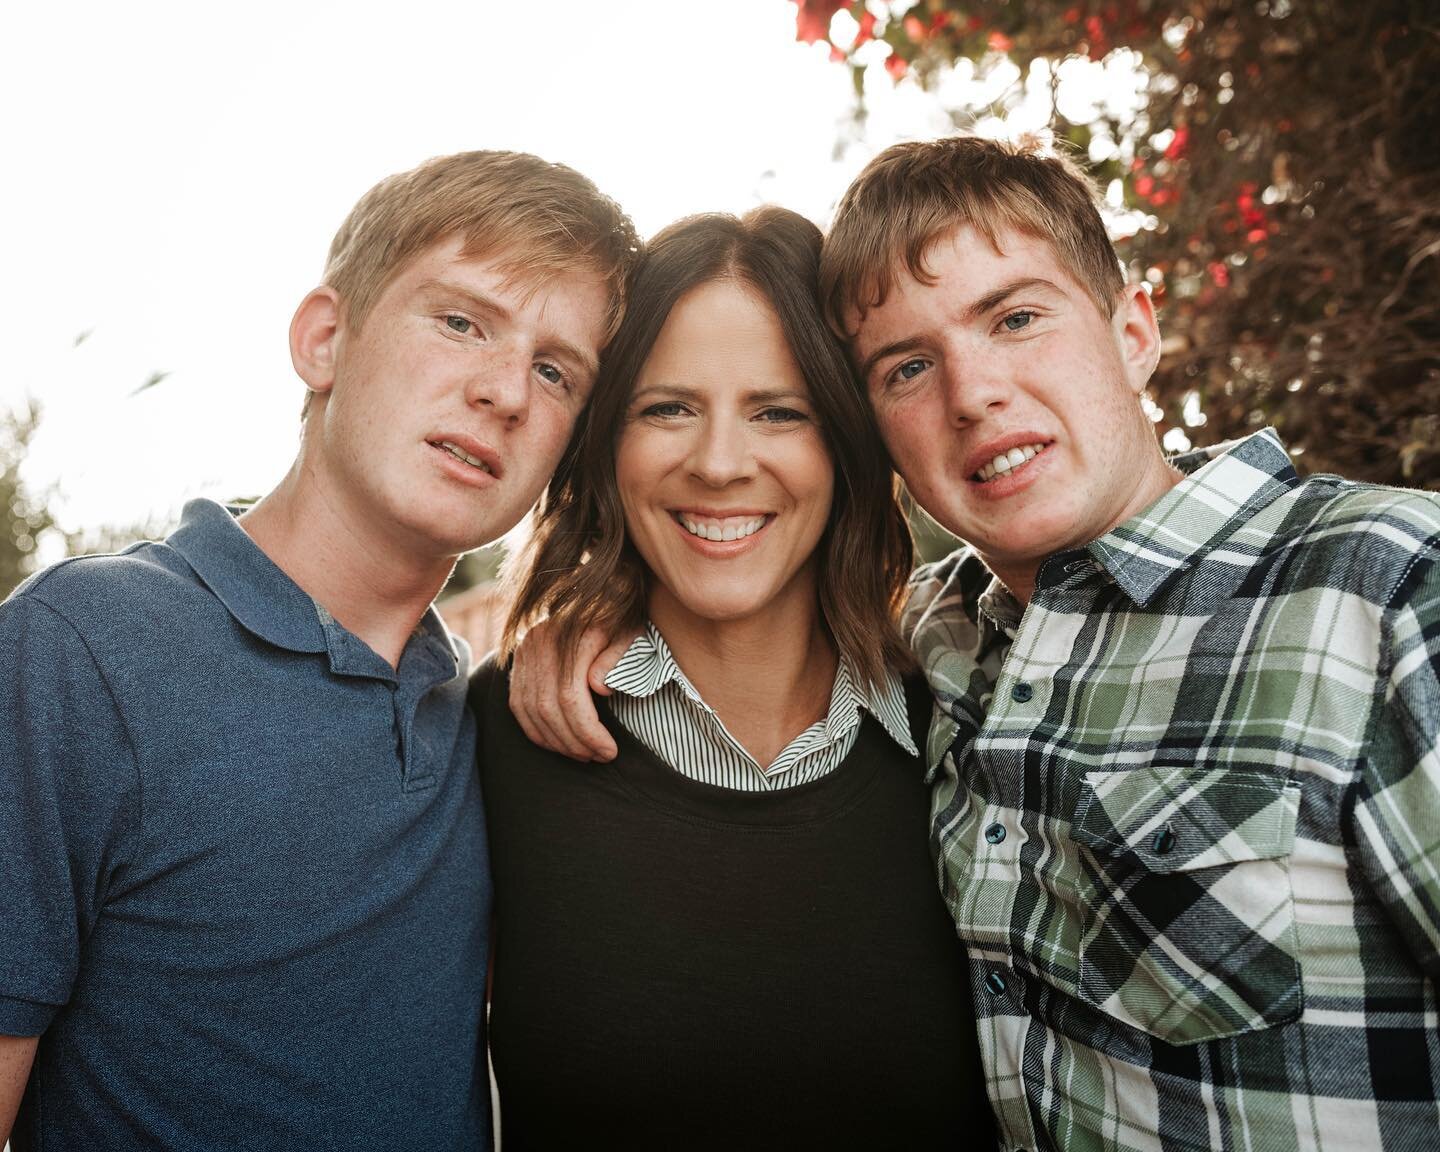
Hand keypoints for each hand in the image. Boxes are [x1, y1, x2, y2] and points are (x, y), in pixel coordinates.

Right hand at [508, 620, 633, 761]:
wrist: (598, 592)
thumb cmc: (622, 619)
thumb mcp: (631, 634)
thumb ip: (617, 659)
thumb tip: (599, 687)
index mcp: (570, 634)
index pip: (571, 697)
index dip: (588, 731)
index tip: (610, 750)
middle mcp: (540, 641)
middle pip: (548, 708)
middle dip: (574, 742)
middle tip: (598, 756)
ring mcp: (525, 649)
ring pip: (530, 711)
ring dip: (556, 741)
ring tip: (583, 754)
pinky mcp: (518, 659)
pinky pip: (518, 705)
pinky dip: (537, 731)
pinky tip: (560, 743)